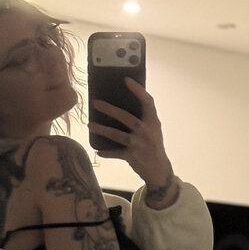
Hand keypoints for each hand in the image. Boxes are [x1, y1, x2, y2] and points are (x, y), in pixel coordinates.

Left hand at [90, 79, 177, 207]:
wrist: (158, 169)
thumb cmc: (153, 145)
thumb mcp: (153, 129)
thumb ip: (143, 118)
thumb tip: (122, 105)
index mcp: (153, 121)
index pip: (147, 101)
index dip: (138, 90)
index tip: (126, 80)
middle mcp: (146, 131)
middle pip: (126, 117)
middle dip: (110, 110)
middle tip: (96, 103)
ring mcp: (138, 144)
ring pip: (117, 135)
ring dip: (102, 129)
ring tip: (90, 125)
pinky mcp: (131, 156)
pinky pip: (115, 153)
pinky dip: (106, 152)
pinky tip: (97, 150)